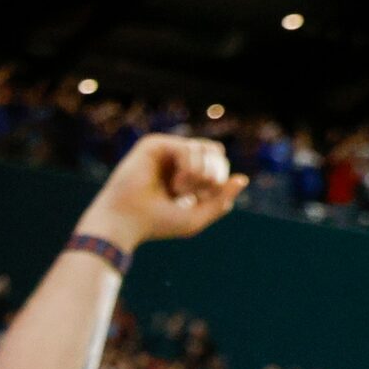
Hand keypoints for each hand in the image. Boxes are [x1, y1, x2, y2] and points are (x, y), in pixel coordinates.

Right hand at [82, 136, 246, 251]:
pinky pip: (188, 147)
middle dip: (213, 176)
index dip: (218, 182)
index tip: (199, 199)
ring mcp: (165, 150)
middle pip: (217, 153)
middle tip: (192, 193)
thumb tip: (242, 178)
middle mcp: (175, 159)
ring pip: (207, 149)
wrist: (126, 222)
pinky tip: (174, 182)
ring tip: (179, 189)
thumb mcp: (198, 217)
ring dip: (201, 173)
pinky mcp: (153, 144)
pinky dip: (189, 167)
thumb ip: (221, 200)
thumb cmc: (156, 223)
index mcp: (185, 174)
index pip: (218, 165)